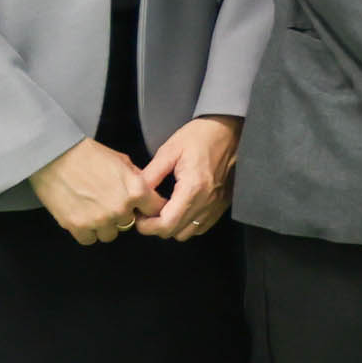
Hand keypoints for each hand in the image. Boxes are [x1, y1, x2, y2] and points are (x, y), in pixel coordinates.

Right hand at [31, 136, 156, 244]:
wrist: (54, 156)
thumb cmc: (87, 154)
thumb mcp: (122, 160)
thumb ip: (136, 179)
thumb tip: (145, 190)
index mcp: (136, 190)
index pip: (155, 210)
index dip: (149, 208)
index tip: (142, 208)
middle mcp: (120, 208)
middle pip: (130, 223)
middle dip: (122, 215)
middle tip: (108, 202)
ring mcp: (99, 220)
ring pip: (110, 234)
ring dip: (104, 226)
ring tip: (93, 209)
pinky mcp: (77, 226)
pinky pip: (89, 239)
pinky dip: (86, 231)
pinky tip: (81, 216)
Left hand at [130, 115, 238, 238]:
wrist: (229, 129)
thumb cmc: (199, 136)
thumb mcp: (169, 150)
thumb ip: (151, 175)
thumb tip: (133, 193)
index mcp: (193, 187)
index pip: (166, 224)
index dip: (146, 225)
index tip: (138, 214)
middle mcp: (207, 201)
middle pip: (175, 232)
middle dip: (155, 227)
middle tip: (146, 212)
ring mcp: (216, 204)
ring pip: (188, 233)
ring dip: (172, 226)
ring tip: (163, 210)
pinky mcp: (222, 204)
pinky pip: (201, 226)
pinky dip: (187, 224)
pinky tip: (180, 209)